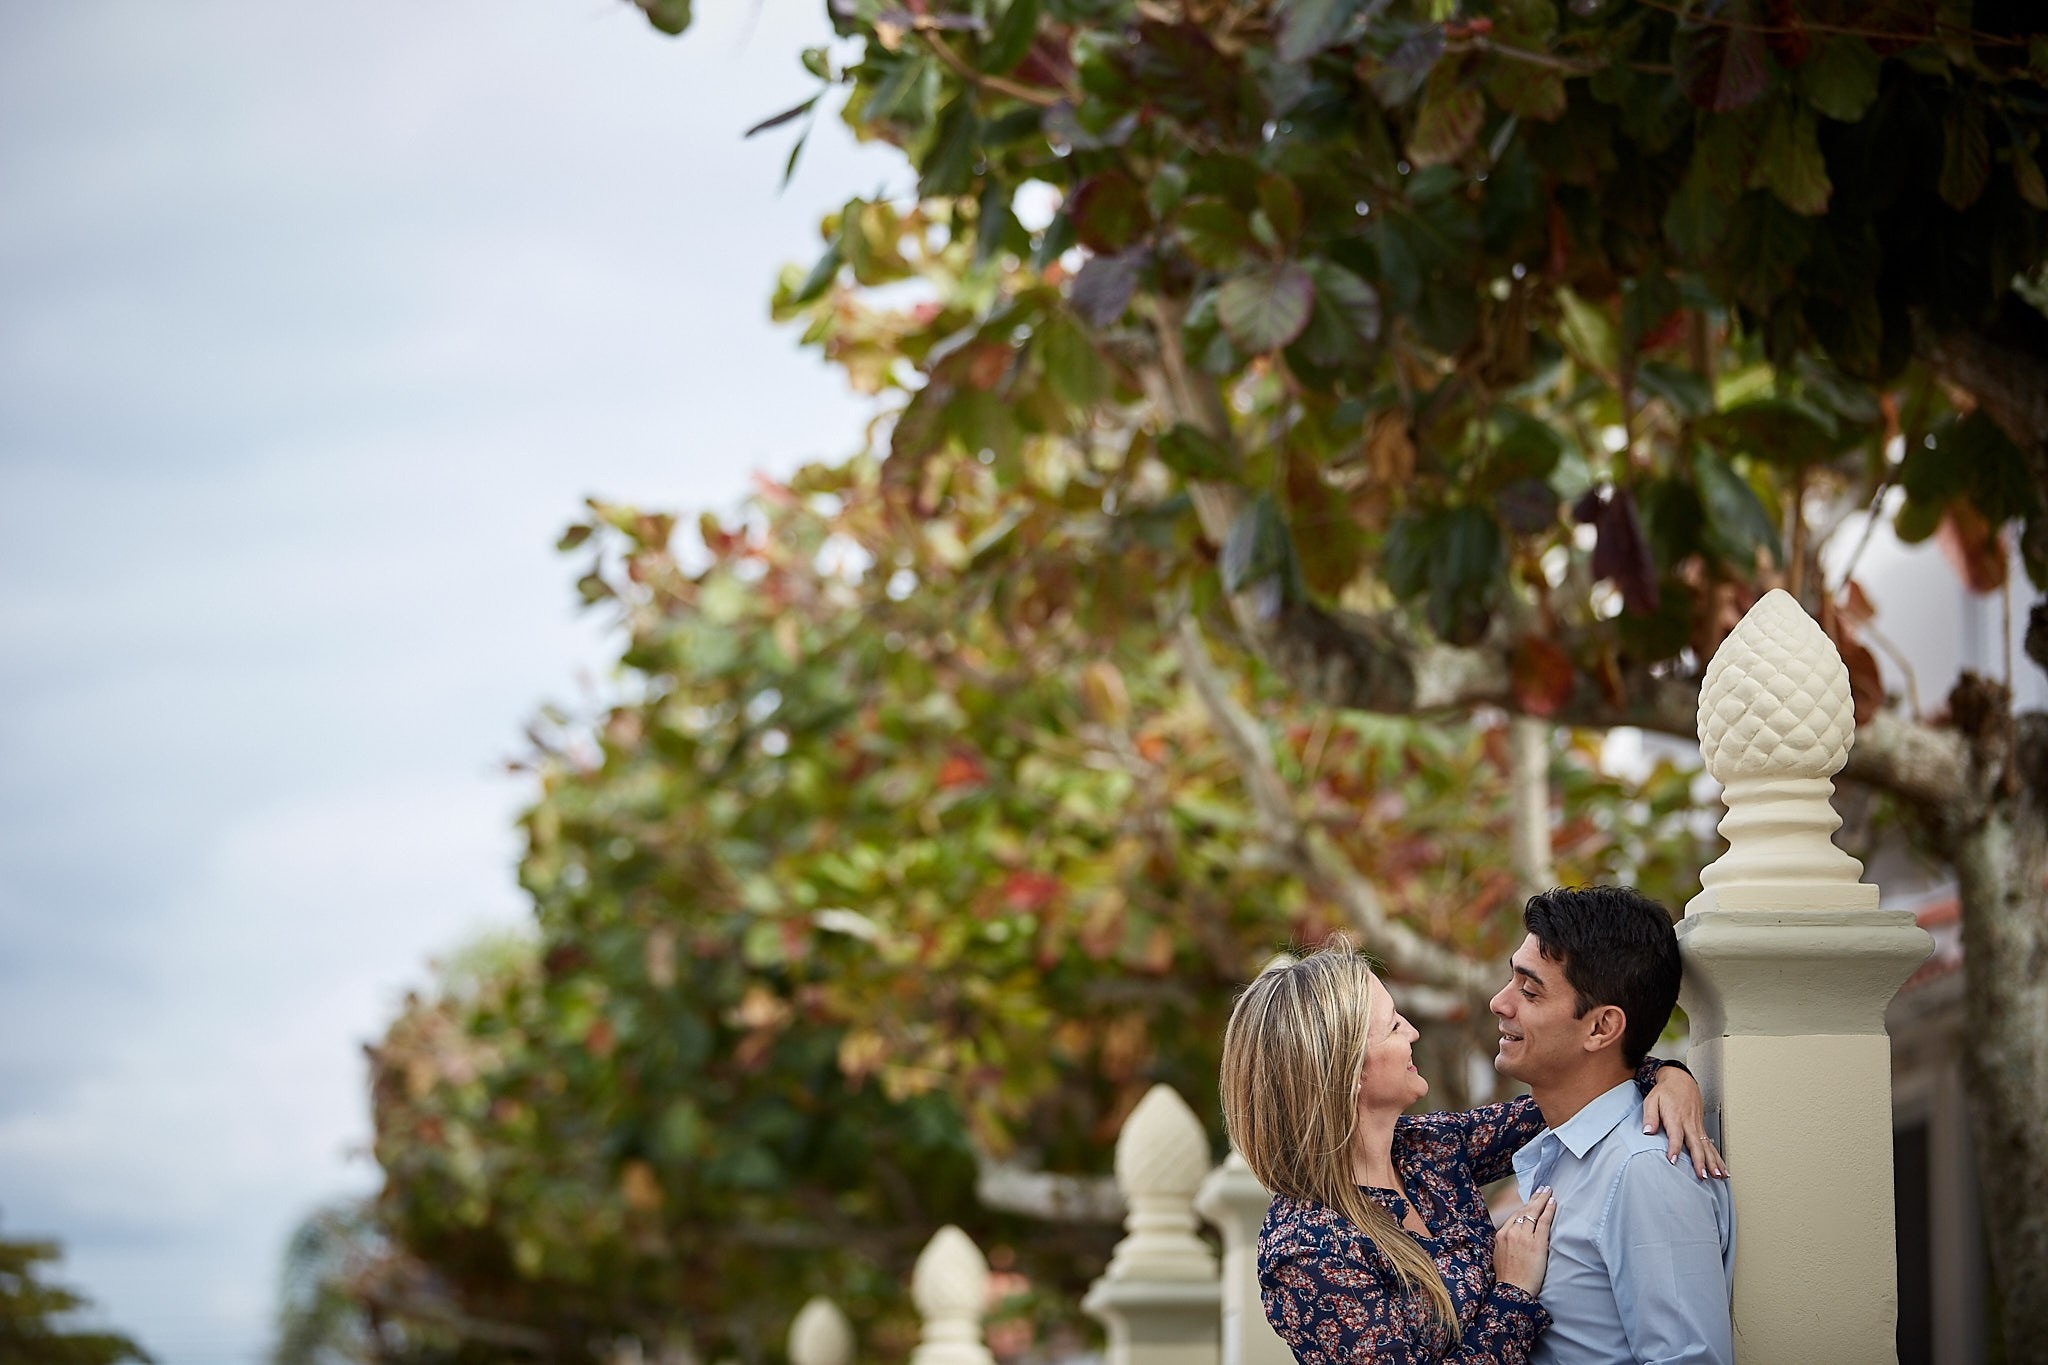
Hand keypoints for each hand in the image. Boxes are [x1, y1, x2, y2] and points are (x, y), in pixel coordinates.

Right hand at [1495, 1187, 1555, 1296]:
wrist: (1513, 1290)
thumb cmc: (1508, 1278)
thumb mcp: (1499, 1256)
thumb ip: (1505, 1244)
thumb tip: (1513, 1239)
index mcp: (1500, 1235)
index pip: (1514, 1216)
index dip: (1524, 1206)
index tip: (1530, 1201)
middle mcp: (1510, 1232)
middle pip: (1523, 1210)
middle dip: (1534, 1198)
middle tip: (1542, 1189)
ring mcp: (1523, 1236)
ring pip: (1533, 1212)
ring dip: (1541, 1200)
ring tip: (1548, 1192)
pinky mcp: (1536, 1242)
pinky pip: (1543, 1221)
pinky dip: (1548, 1210)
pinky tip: (1553, 1202)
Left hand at [1644, 1064, 1728, 1178]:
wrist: (1681, 1080)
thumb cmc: (1665, 1092)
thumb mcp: (1652, 1100)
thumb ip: (1650, 1116)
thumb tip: (1647, 1131)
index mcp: (1675, 1117)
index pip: (1675, 1135)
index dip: (1674, 1148)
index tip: (1673, 1160)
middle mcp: (1689, 1123)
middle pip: (1696, 1144)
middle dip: (1700, 1161)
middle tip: (1702, 1175)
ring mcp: (1697, 1126)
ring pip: (1707, 1147)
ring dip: (1713, 1162)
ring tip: (1717, 1176)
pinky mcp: (1702, 1128)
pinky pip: (1711, 1145)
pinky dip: (1718, 1158)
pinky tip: (1723, 1169)